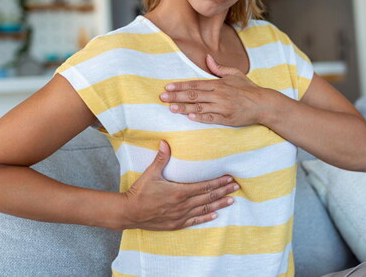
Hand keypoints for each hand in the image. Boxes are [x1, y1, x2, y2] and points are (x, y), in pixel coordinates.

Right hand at [122, 140, 238, 230]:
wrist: (129, 212)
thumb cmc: (140, 192)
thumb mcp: (151, 173)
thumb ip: (161, 158)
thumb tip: (165, 142)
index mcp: (179, 191)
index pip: (204, 186)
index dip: (218, 182)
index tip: (229, 178)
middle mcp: (183, 205)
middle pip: (208, 197)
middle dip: (223, 191)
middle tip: (236, 187)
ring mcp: (180, 216)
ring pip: (204, 209)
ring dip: (219, 204)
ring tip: (231, 200)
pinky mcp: (176, 224)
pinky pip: (195, 221)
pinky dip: (206, 217)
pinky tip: (215, 215)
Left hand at [160, 54, 266, 125]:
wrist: (263, 104)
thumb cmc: (248, 89)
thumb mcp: (235, 74)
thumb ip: (219, 67)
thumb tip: (207, 57)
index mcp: (218, 84)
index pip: (195, 84)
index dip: (180, 86)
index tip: (167, 87)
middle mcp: (218, 95)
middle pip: (193, 95)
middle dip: (176, 96)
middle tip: (162, 98)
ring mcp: (222, 107)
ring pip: (199, 108)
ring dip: (184, 108)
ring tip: (171, 108)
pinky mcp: (226, 119)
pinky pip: (210, 118)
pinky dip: (200, 118)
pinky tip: (189, 117)